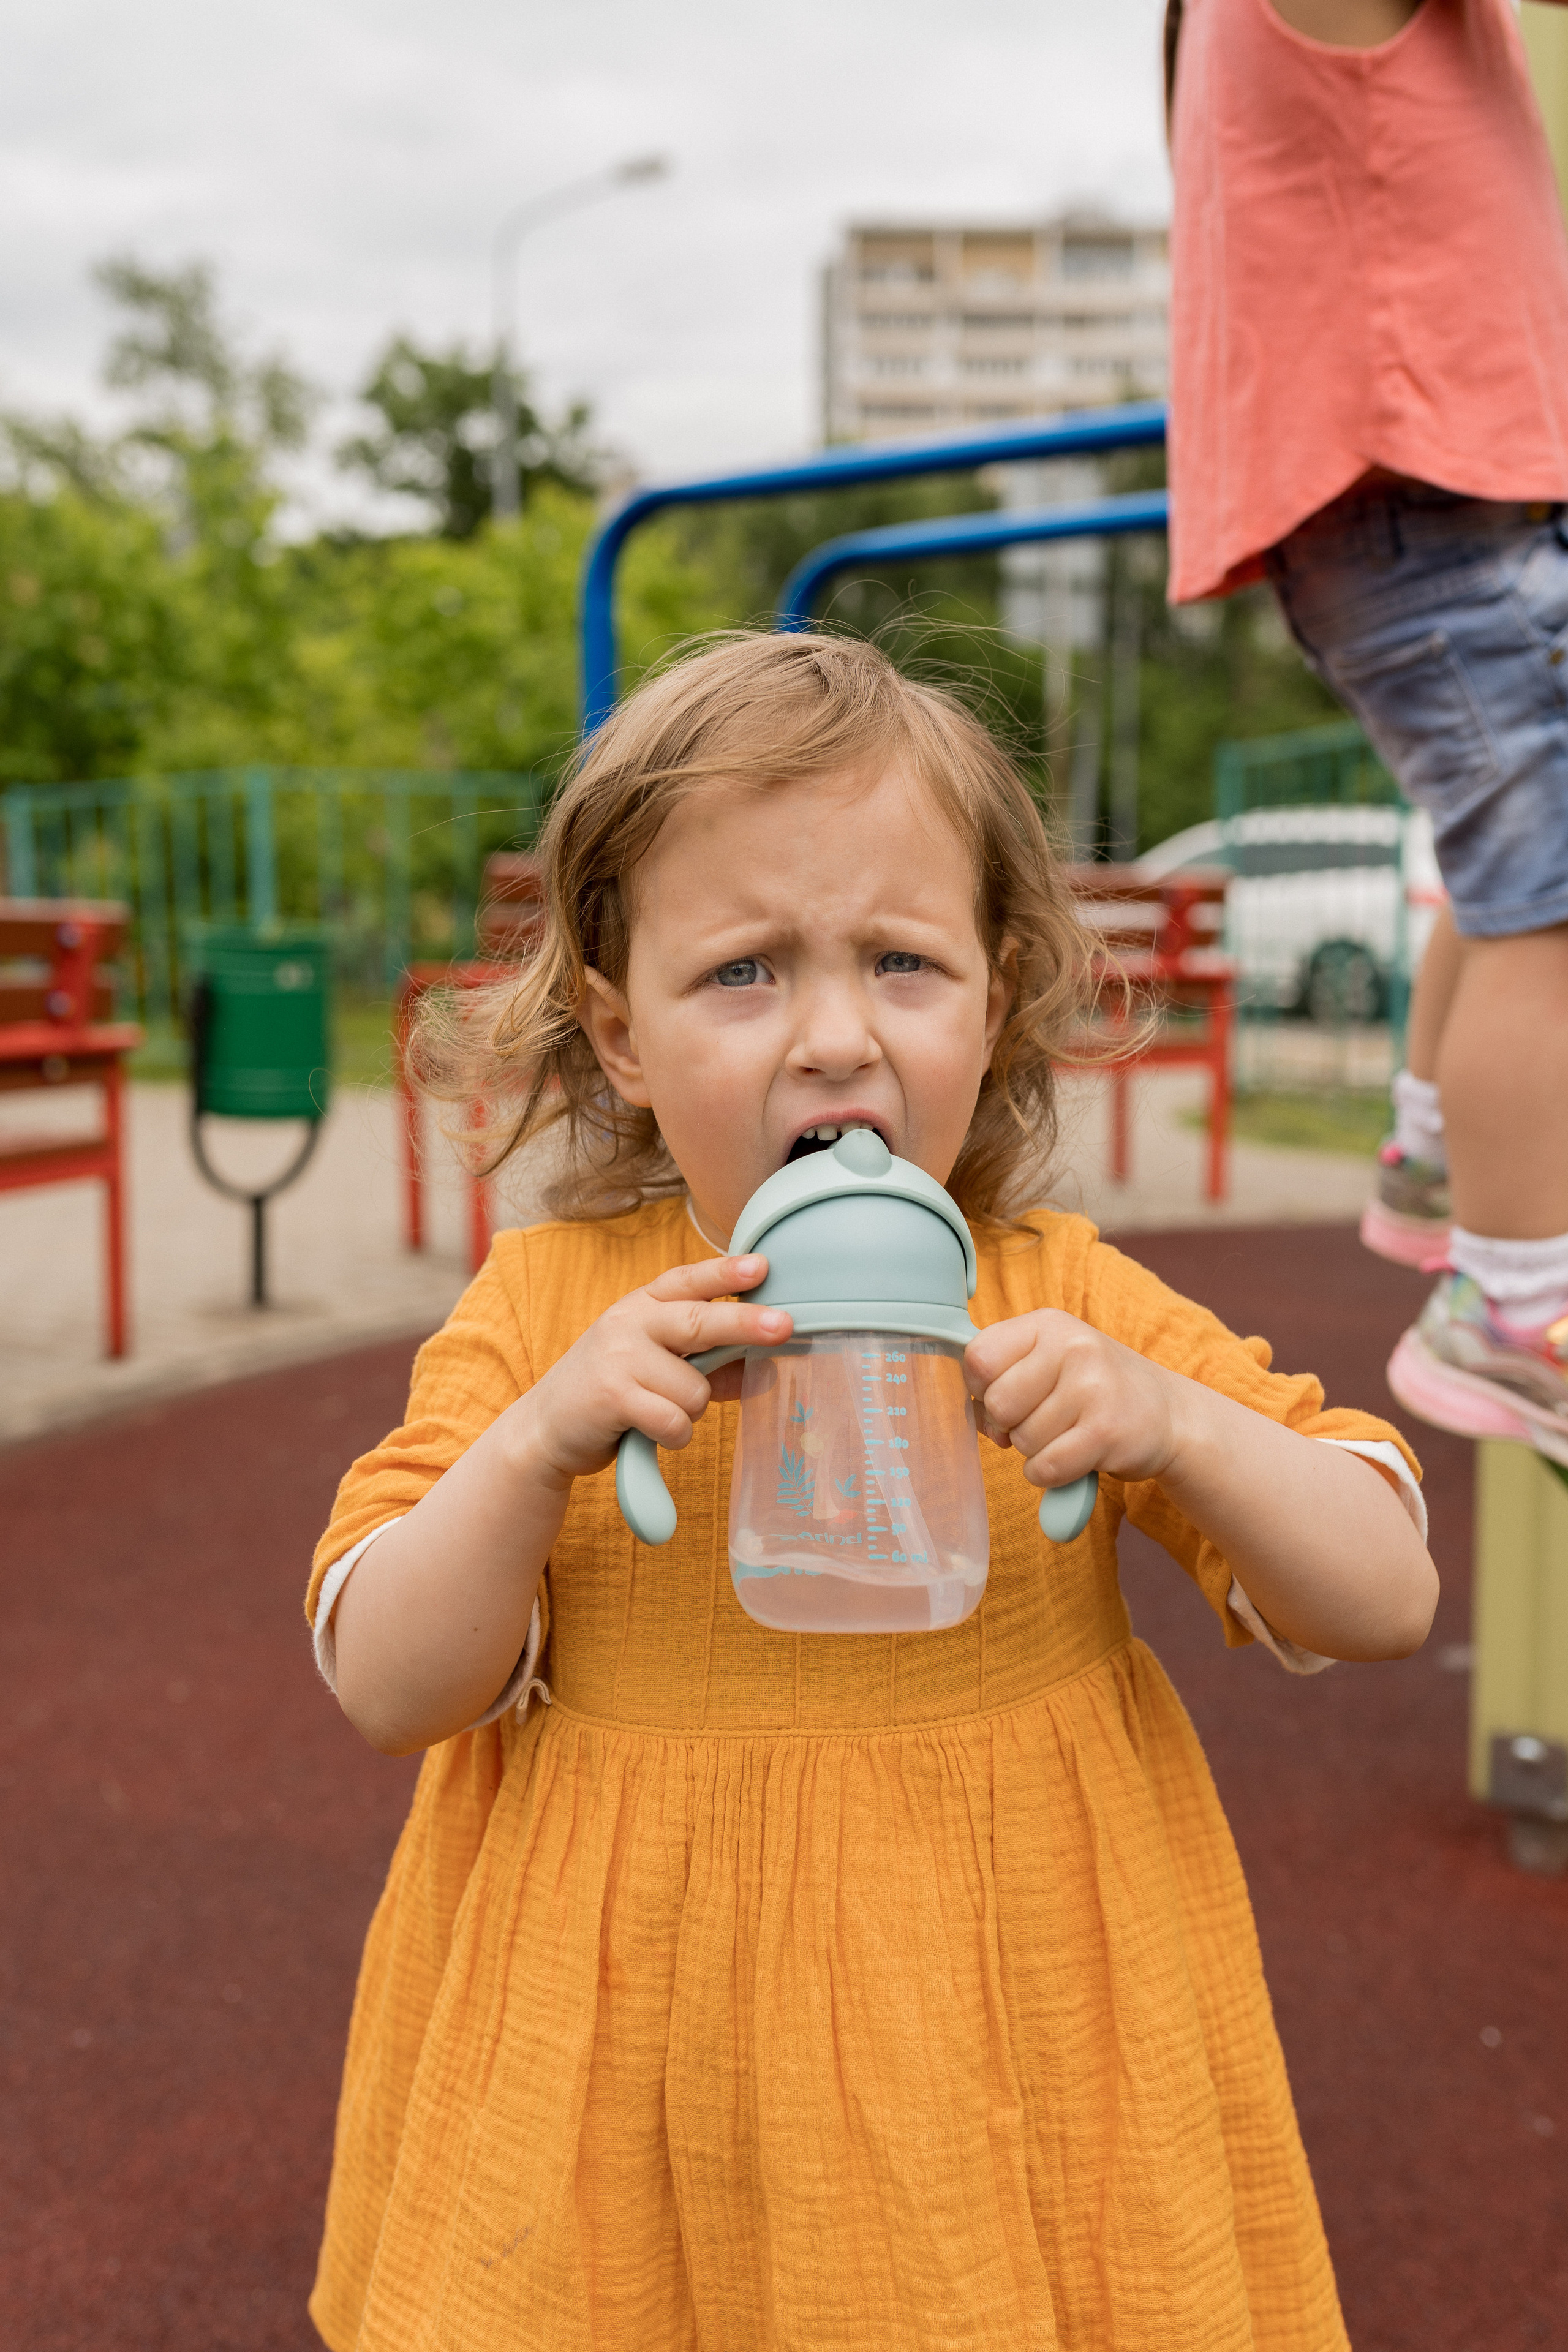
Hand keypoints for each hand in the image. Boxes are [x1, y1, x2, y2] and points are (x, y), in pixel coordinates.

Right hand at [510, 1255, 790, 1492]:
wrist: (545, 1428)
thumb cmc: (613, 1392)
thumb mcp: (655, 1368)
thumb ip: (708, 1366)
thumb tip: (765, 1373)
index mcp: (642, 1305)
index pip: (688, 1281)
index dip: (725, 1272)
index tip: (762, 1266)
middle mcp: (629, 1322)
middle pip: (700, 1321)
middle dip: (746, 1324)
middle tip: (784, 1326)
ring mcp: (618, 1357)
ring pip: (695, 1388)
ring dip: (691, 1411)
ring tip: (659, 1411)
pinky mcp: (611, 1396)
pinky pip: (674, 1420)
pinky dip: (675, 1435)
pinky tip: (652, 1432)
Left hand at [964, 1310, 1185, 1492]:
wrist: (1167, 1414)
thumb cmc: (1094, 1389)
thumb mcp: (1052, 1358)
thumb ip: (1005, 1370)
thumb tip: (969, 1408)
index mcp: (1048, 1324)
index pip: (978, 1357)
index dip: (980, 1388)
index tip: (1004, 1396)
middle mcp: (1072, 1347)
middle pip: (997, 1403)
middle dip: (1009, 1425)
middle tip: (1039, 1421)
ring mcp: (1092, 1388)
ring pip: (1021, 1441)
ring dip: (1036, 1450)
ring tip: (1069, 1433)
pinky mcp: (1105, 1432)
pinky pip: (1044, 1468)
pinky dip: (1050, 1474)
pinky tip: (1075, 1456)